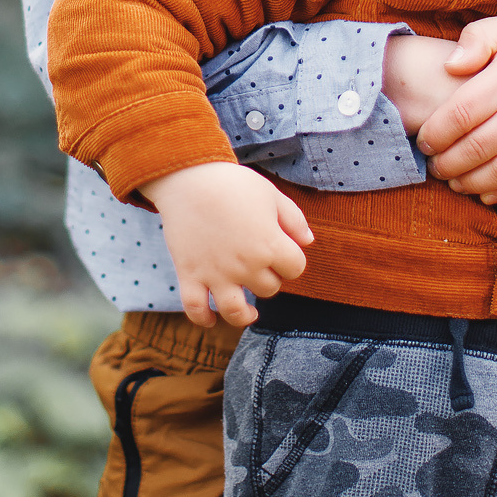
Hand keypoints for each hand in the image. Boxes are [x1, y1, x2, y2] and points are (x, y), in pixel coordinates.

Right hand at [140, 162, 312, 327]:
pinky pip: (195, 308)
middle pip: (269, 289)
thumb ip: (294, 219)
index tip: (281, 250)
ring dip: (244, 314)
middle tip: (258, 262)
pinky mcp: (190, 275)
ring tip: (248, 311)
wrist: (188, 178)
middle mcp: (246, 265)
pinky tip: (211, 319)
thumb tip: (308, 242)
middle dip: (268, 278)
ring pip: (236, 311)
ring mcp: (216, 273)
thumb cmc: (233, 183)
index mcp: (270, 244)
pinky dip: (203, 319)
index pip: (295, 269)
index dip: (291, 260)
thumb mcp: (271, 194)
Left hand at [386, 32, 496, 227]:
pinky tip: (488, 192)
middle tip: (434, 167)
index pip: (458, 115)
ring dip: (470, 184)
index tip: (423, 142)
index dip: (434, 134)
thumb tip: (449, 66)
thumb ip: (476, 39)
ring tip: (455, 182)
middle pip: (474, 149)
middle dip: (446, 164)